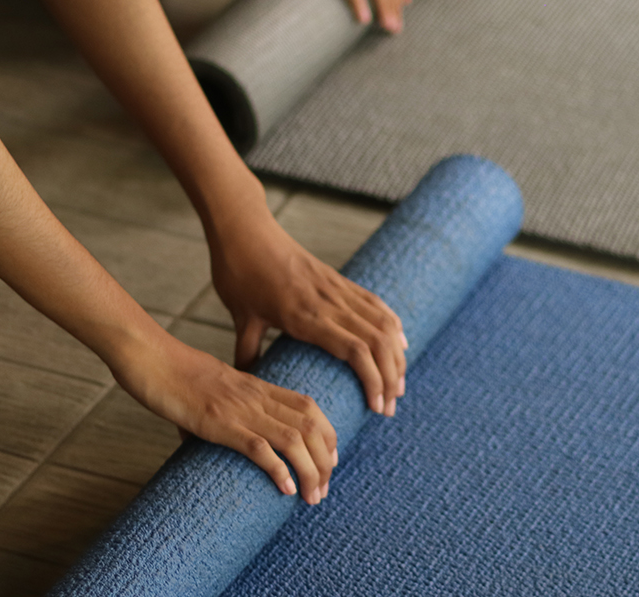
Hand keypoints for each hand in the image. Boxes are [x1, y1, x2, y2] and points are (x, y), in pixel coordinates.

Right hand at [113, 332, 337, 503]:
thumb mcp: (207, 389)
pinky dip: (278, 469)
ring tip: (311, 497)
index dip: (328, 434)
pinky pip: (258, 447)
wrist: (148, 356)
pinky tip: (286, 489)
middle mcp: (255, 397)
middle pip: (310, 426)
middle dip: (324, 462)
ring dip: (309, 471)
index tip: (330, 462)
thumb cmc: (170, 373)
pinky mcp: (217, 422)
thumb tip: (194, 439)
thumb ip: (214, 410)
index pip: (309, 407)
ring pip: (293, 439)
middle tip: (323, 490)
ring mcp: (238, 409)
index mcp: (257, 386)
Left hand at [209, 213, 408, 416]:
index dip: (373, 380)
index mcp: (304, 316)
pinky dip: (392, 325)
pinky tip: (399, 344)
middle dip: (391, 377)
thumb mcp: (241, 318)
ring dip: (396, 356)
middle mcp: (328, 302)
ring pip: (383, 323)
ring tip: (397, 384)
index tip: (376, 408)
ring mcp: (337, 288)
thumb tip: (246, 382)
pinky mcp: (339, 278)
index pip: (356, 350)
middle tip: (388, 408)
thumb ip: (248, 352)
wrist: (245, 229)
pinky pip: (375, 303)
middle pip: (378, 341)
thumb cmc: (239, 274)